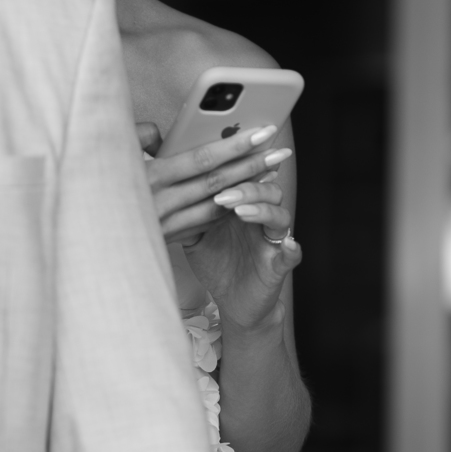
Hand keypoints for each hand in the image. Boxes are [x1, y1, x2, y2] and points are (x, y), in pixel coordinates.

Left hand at [136, 122, 300, 331]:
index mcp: (241, 203)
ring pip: (279, 215)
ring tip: (240, 210)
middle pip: (264, 188)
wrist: (234, 300)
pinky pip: (292, 253)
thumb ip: (187, 204)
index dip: (237, 162)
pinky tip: (288, 244)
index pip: (243, 175)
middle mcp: (260, 217)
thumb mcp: (194, 230)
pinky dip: (292, 248)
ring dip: (261, 210)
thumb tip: (159, 178)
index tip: (223, 151)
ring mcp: (272, 240)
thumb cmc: (216, 260)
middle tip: (223, 188)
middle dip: (247, 182)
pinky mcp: (280, 264)